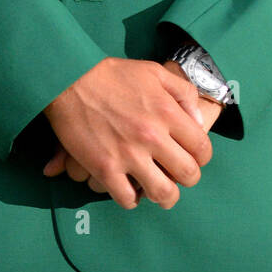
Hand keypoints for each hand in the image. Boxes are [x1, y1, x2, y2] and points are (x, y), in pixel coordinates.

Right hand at [40, 56, 213, 210]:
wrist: (69, 79)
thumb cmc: (113, 74)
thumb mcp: (154, 72)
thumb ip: (183, 93)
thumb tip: (199, 122)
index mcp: (167, 112)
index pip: (202, 149)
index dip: (200, 157)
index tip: (191, 157)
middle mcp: (152, 136)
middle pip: (188, 175)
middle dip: (187, 179)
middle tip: (175, 174)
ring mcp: (128, 155)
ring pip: (163, 194)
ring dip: (164, 197)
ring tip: (158, 191)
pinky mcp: (104, 168)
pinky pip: (127, 200)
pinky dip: (131, 200)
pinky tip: (128, 189)